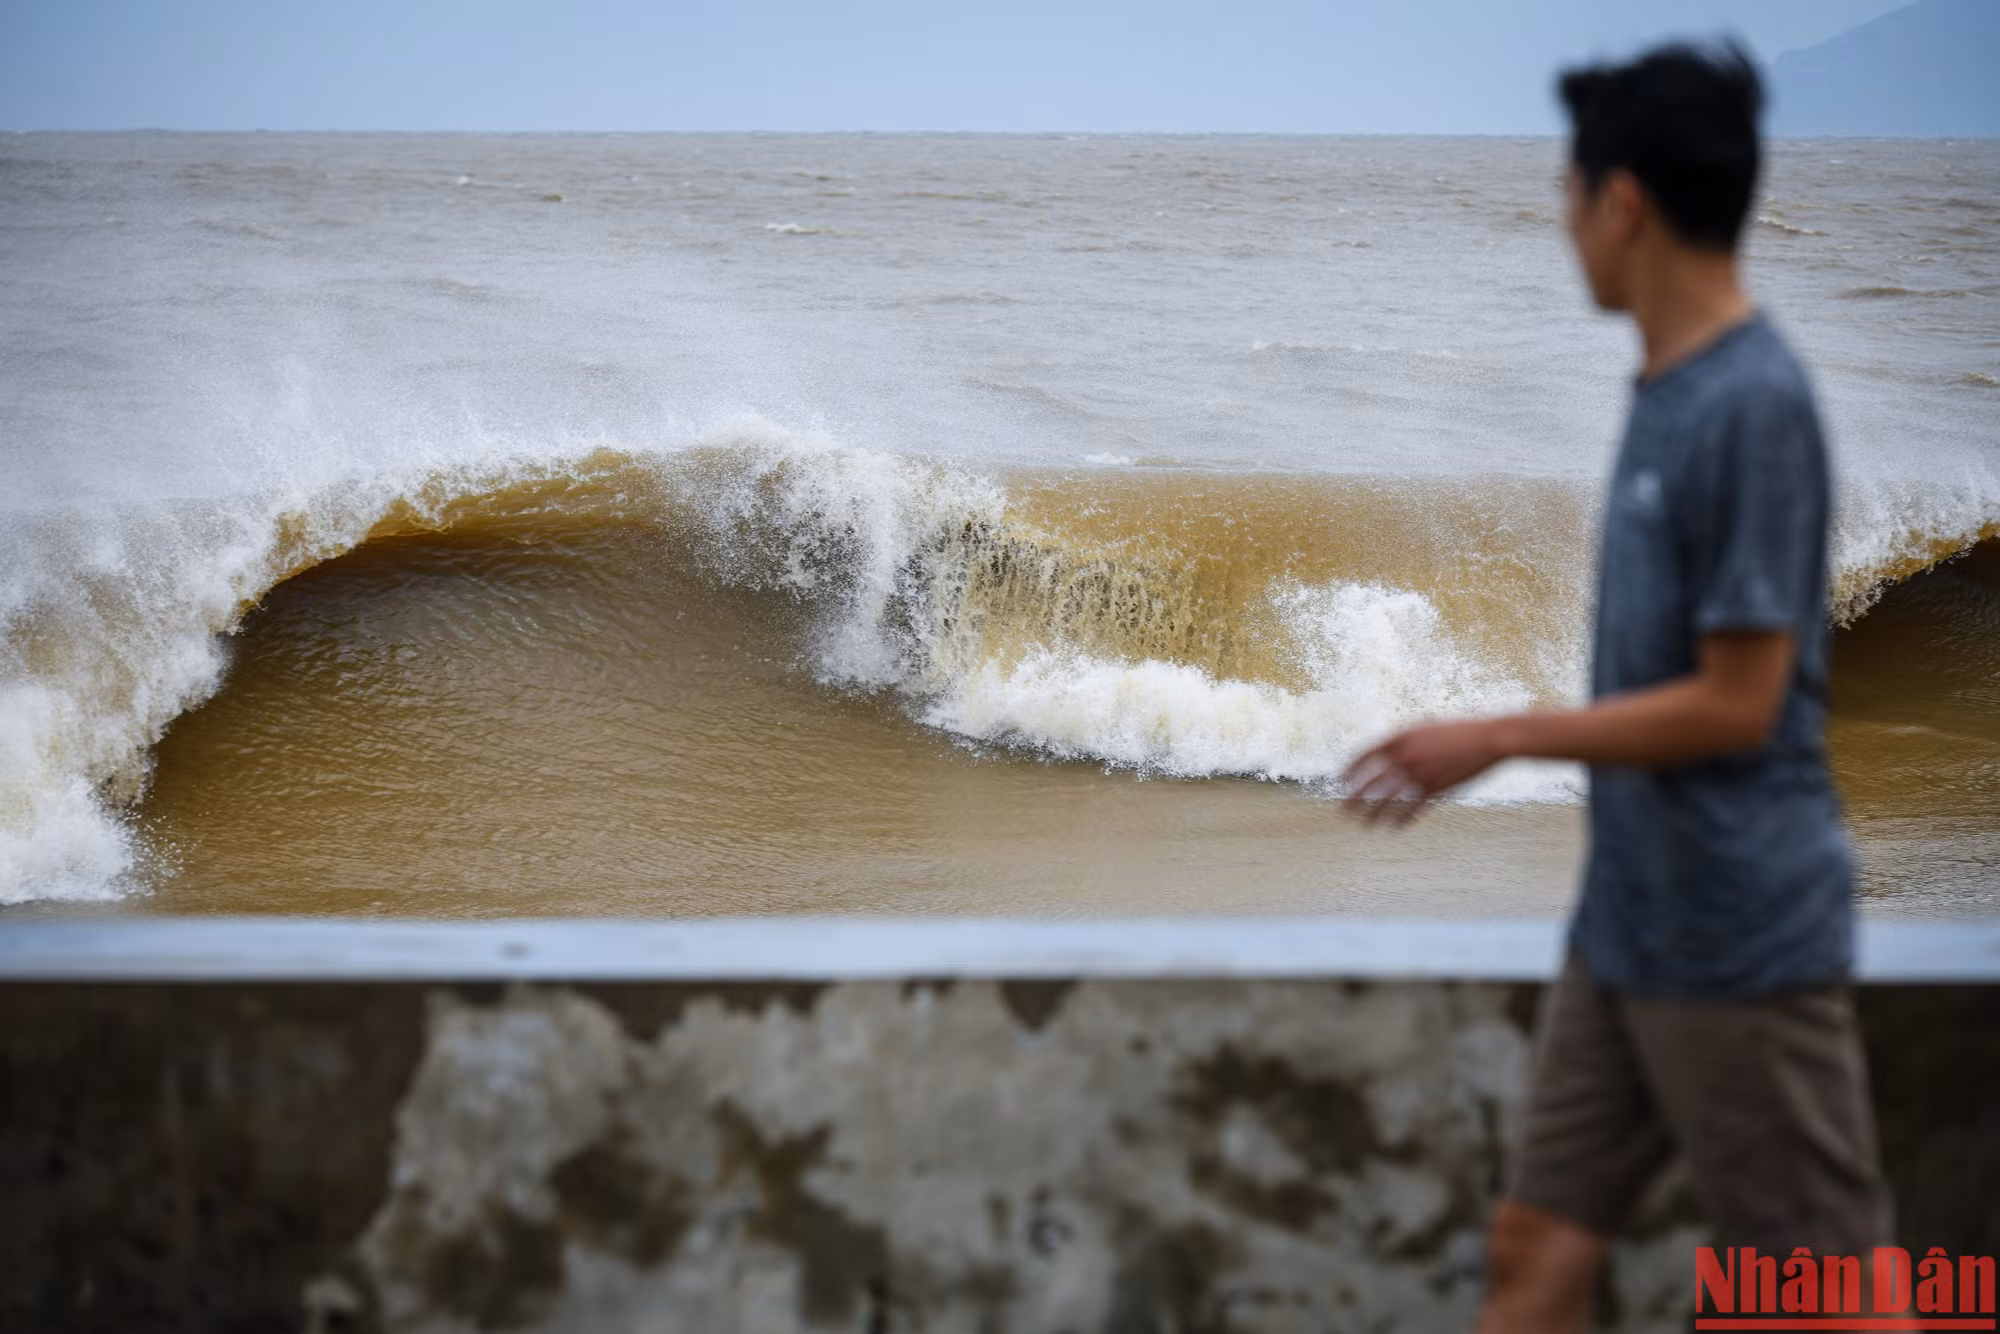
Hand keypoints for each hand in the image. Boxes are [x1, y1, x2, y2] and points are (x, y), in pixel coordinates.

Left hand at [1341, 719, 1505, 825]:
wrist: (1488, 739)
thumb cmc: (1457, 731)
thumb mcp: (1424, 727)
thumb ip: (1403, 740)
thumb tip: (1384, 750)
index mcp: (1400, 738)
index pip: (1364, 755)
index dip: (1350, 769)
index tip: (1341, 780)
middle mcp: (1406, 757)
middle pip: (1370, 781)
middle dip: (1354, 797)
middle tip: (1342, 809)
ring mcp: (1420, 774)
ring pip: (1388, 800)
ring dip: (1373, 814)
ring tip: (1364, 824)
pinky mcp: (1435, 790)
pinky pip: (1411, 809)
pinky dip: (1401, 819)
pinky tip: (1393, 827)